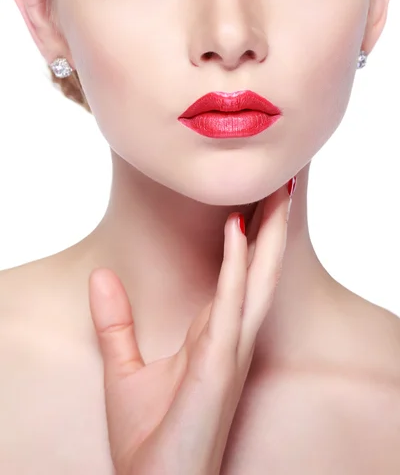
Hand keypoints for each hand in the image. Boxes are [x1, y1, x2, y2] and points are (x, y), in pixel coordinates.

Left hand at [88, 178, 295, 474]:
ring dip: (268, 234)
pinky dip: (236, 266)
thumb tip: (100, 276)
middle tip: (282, 185)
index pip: (238, 278)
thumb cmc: (149, 440)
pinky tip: (238, 232)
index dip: (250, 241)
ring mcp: (230, 350)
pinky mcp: (219, 364)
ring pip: (257, 279)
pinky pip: (231, 304)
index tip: (254, 205)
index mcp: (214, 338)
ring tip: (278, 193)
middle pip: (259, 271)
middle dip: (272, 228)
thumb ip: (114, 323)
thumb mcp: (123, 371)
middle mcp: (231, 338)